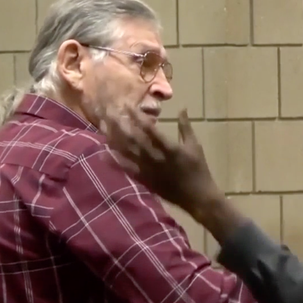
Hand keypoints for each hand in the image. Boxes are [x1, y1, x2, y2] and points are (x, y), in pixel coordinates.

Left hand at [100, 107, 222, 221]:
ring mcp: (148, 170)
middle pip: (134, 139)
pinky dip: (115, 161)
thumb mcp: (195, 145)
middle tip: (109, 113)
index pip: (150, 129)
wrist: (197, 196)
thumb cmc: (198, 169)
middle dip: (121, 125)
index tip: (127, 105)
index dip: (137, 117)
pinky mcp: (144, 180)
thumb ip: (185, 127)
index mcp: (170, 148)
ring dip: (115, 140)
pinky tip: (105, 153)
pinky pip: (127, 169)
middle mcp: (156, 158)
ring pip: (128, 152)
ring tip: (104, 128)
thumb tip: (182, 108)